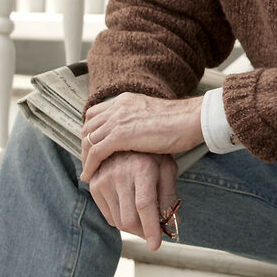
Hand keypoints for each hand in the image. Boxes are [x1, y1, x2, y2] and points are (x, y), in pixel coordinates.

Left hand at [80, 94, 203, 181]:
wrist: (192, 120)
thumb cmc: (181, 122)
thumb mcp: (153, 116)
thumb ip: (140, 121)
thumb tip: (138, 134)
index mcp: (126, 100)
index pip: (95, 113)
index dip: (91, 130)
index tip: (93, 145)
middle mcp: (118, 107)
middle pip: (88, 126)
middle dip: (84, 145)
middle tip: (87, 161)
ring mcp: (117, 120)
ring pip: (88, 140)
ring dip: (85, 157)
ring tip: (88, 171)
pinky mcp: (119, 136)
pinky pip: (95, 153)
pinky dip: (89, 166)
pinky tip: (89, 176)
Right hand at [87, 151, 178, 250]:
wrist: (124, 136)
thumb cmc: (152, 154)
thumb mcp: (167, 168)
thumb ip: (169, 195)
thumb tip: (173, 222)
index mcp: (142, 169)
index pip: (145, 206)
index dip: (151, 229)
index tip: (156, 246)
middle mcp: (120, 174)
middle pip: (129, 219)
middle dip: (144, 232)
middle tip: (154, 233)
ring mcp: (103, 180)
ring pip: (118, 220)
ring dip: (134, 228)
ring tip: (146, 220)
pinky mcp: (94, 186)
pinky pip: (109, 216)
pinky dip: (122, 220)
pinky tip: (132, 211)